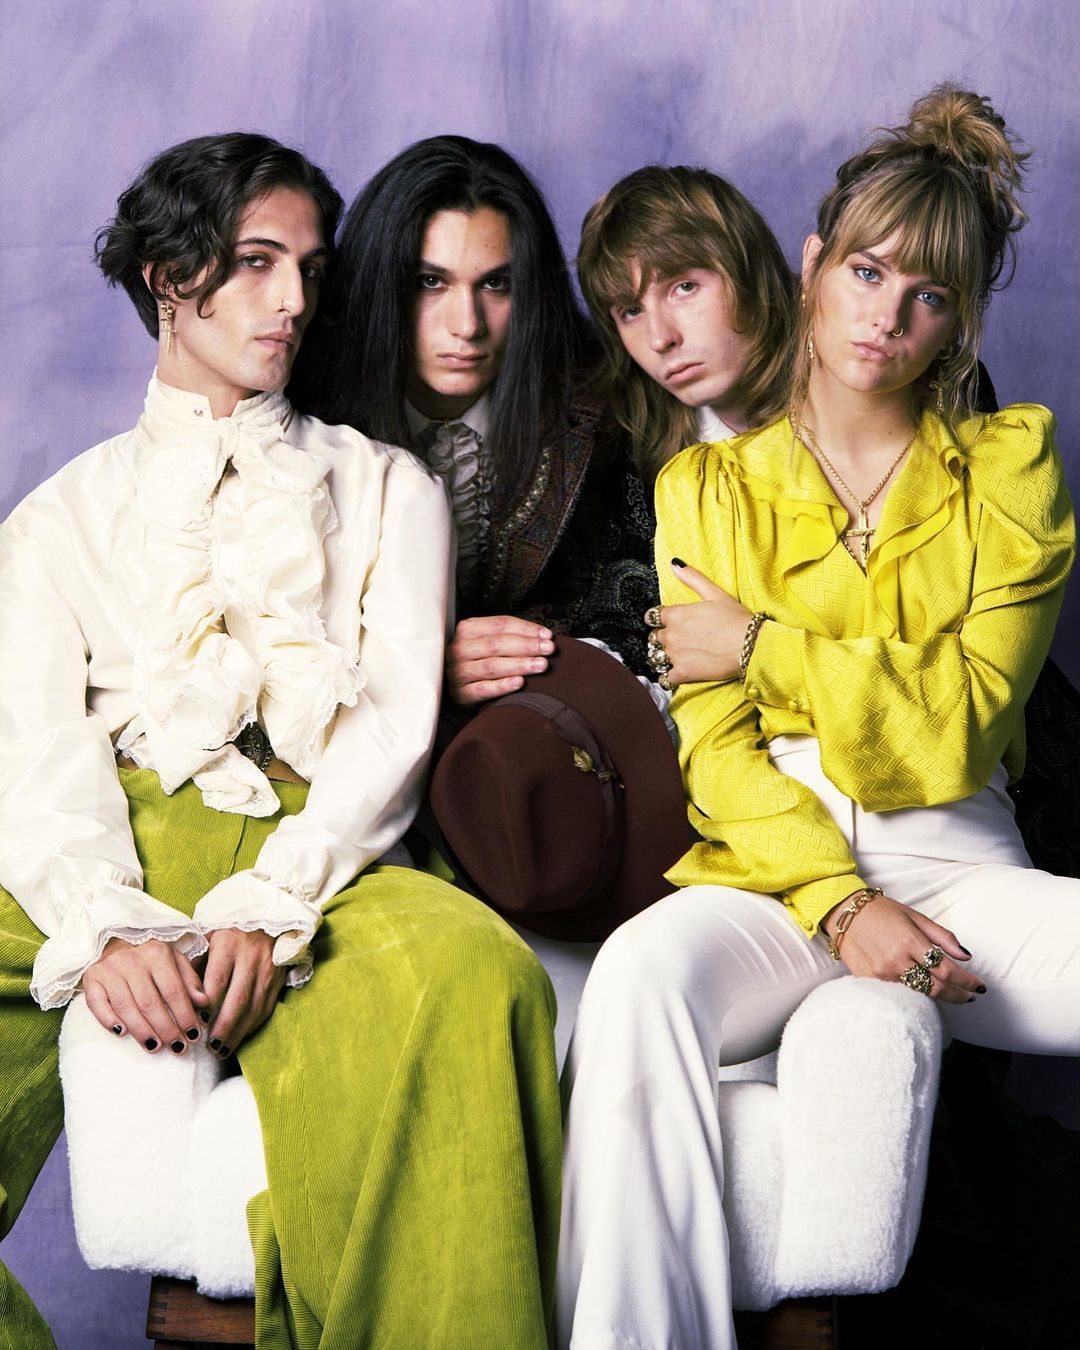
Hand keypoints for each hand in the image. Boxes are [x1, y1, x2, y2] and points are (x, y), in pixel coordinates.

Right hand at [83, 937, 209, 1053]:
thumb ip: (190, 982)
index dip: (184, 1015)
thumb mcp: (176, 963)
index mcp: (157, 953)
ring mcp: (110, 969)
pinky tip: (122, 1034)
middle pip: (150, 1002)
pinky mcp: (91, 979)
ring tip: (155, 1048)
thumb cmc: (152, 960)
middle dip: (165, 1029)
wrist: (116, 944)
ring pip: (126, 1006)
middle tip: (177, 1048)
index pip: (174, 990)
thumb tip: (204, 1003)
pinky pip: (97, 1004)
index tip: (194, 1035)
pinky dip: (109, 1020)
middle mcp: (132, 959)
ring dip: (141, 1031)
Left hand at [202, 928, 287, 1058]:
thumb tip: (180, 996)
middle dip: (223, 1026)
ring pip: (253, 1007)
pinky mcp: (278, 980)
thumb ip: (194, 963)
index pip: (217, 979)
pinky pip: (265, 1009)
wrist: (267, 921)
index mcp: (229, 944)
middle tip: (209, 1047)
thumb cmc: (228, 934)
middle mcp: (251, 957)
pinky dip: (251, 1027)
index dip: (207, 1005)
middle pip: (237, 998)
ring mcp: (267, 970)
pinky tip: (237, 1039)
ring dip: (237, 1033)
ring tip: (220, 1050)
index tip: (197, 1024)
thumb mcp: (208, 938)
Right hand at [445, 615, 554, 705]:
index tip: (547, 635)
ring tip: (542, 665)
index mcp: (467, 630)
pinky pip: (484, 690)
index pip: (500, 624)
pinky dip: (503, 686)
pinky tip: (520, 683)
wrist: (456, 687)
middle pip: (496, 644)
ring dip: (520, 665)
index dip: (526, 629)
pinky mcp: (461, 694)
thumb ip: (509, 636)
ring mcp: (459, 672)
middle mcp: (459, 649)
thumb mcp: (487, 641)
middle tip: (549, 649)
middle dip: (527, 646)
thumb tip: (543, 637)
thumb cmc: (479, 660)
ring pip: (492, 666)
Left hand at [646, 560, 750, 685]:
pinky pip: (666, 678)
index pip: (653, 616)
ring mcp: (675, 655)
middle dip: (663, 638)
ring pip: (657, 657)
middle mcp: (671, 634)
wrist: (750, 645)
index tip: (670, 623)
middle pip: (655, 637)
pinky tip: (679, 673)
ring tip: (679, 657)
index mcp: (675, 614)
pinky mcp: (682, 673)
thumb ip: (692, 578)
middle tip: (681, 640)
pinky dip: (670, 677)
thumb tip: (674, 563)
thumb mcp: (715, 593)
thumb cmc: (735, 618)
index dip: (660, 620)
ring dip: (664, 657)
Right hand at [821, 892, 985, 1003]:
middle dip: (959, 995)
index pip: (947, 970)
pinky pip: (899, 993)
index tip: (979, 986)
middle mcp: (896, 960)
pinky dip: (916, 994)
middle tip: (970, 996)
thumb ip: (942, 936)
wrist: (843, 914)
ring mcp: (882, 973)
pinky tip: (925, 992)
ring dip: (940, 996)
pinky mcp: (869, 981)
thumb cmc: (881, 911)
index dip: (967, 981)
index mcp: (910, 941)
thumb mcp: (914, 916)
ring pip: (919, 994)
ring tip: (952, 994)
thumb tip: (966, 956)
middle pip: (936, 988)